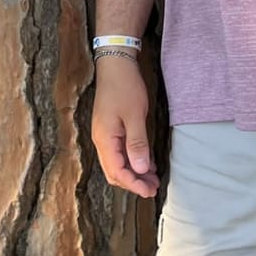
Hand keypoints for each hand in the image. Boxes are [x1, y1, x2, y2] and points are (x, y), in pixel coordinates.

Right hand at [91, 56, 158, 197]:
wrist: (115, 65)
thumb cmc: (124, 87)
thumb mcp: (134, 116)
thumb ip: (137, 144)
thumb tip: (141, 169)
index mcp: (105, 139)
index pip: (117, 172)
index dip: (133, 184)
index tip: (150, 191)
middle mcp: (101, 140)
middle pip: (114, 171)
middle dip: (133, 182)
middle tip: (153, 187)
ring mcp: (105, 134)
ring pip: (117, 162)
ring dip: (134, 172)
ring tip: (153, 178)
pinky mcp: (111, 128)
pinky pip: (120, 151)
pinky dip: (132, 160)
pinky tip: (146, 162)